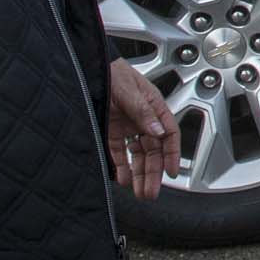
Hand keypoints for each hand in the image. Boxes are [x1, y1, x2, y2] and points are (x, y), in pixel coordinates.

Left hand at [107, 58, 179, 200]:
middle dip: (153, 173)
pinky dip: (121, 166)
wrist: (86, 67)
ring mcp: (127, 126)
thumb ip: (142, 110)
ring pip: (137, 155)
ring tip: (140, 191)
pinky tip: (123, 178)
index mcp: (153, 107)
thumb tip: (156, 130)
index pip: (169, 134)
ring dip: (139, 174)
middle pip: (153, 150)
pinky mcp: (111, 131)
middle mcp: (142, 119)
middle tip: (151, 192)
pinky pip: (119, 153)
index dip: (172, 153)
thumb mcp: (128, 88)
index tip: (172, 172)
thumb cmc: (111, 70)